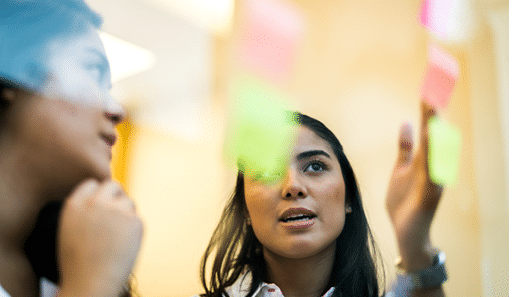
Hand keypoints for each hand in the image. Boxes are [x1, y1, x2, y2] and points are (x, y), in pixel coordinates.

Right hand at [57, 179, 142, 296]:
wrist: (91, 283)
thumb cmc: (79, 264)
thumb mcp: (71, 231)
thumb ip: (85, 212)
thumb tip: (104, 199)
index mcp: (75, 205)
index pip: (92, 184)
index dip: (100, 193)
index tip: (103, 202)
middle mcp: (95, 202)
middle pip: (113, 185)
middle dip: (117, 196)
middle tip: (119, 212)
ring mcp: (115, 209)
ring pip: (128, 202)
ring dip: (127, 214)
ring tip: (117, 239)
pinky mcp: (134, 219)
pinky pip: (137, 219)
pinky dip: (134, 230)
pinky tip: (124, 245)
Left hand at [386, 102, 442, 271]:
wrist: (406, 232)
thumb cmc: (405, 201)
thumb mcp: (401, 170)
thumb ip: (405, 148)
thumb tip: (407, 123)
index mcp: (424, 160)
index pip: (428, 130)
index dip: (428, 110)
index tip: (429, 87)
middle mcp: (432, 167)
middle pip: (434, 136)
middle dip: (433, 113)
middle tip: (434, 89)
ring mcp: (433, 180)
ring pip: (434, 151)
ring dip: (434, 129)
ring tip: (432, 108)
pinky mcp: (430, 195)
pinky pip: (431, 173)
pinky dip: (432, 157)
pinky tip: (430, 142)